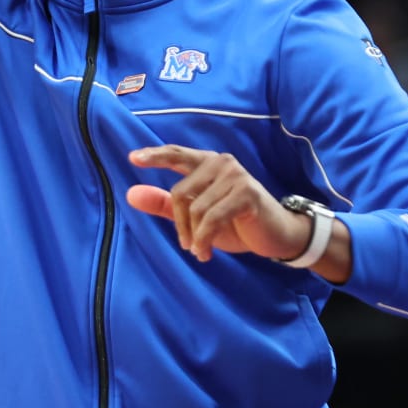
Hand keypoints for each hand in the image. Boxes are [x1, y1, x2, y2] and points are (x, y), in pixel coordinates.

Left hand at [126, 145, 309, 262]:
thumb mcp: (196, 216)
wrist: (276, 235)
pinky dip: (205, 240)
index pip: (176, 155)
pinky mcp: (247, 192)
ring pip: (196, 208)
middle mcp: (221, 162)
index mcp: (206, 163)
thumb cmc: (236, 223)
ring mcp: (235, 175)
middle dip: (180, 224)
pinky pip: (212, 218)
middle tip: (186, 246)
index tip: (133, 159)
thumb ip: (164, 204)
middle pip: (180, 193)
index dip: (155, 156)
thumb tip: (131, 194)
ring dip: (195, 236)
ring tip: (202, 251)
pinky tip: (207, 252)